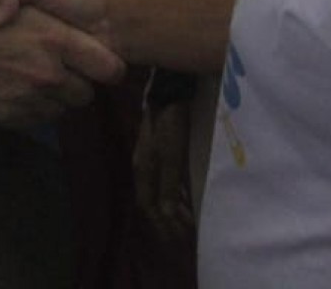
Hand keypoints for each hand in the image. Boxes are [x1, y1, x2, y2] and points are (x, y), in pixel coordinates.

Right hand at [0, 0, 125, 128]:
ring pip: (62, 110)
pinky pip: (36, 119)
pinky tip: (14, 85)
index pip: (110, 69)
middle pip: (87, 94)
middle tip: (57, 64)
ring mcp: (27, 100)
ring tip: (32, 73)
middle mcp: (46, 75)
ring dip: (54, 95)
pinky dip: (31, 107)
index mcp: (55, 40)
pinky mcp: (8, 117)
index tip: (94, 58)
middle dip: (77, 80)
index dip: (105, 63)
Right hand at [133, 100, 194, 242]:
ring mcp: (150, 157)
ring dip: (171, 210)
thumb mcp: (171, 156)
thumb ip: (169, 185)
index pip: (148, 207)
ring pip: (158, 192)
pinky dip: (176, 195)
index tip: (179, 240)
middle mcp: (143, 167)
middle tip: (184, 238)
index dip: (162, 225)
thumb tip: (167, 217)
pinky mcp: (160, 149)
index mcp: (143, 170)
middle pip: (151, 202)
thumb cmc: (171, 123)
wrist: (170, 90)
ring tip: (187, 223)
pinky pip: (166, 181)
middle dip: (166, 222)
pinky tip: (186, 199)